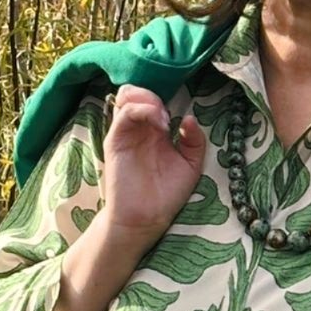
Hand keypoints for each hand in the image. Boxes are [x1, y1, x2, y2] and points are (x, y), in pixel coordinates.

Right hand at [100, 84, 206, 240]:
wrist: (146, 219)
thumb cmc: (167, 194)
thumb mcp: (191, 165)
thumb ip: (195, 141)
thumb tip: (190, 117)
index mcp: (155, 130)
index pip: (154, 98)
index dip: (168, 96)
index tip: (181, 113)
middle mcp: (139, 128)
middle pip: (139, 91)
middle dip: (156, 94)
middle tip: (168, 115)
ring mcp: (126, 132)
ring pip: (128, 95)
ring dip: (149, 99)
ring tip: (164, 119)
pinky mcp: (115, 140)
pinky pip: (124, 113)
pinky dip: (143, 110)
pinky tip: (160, 124)